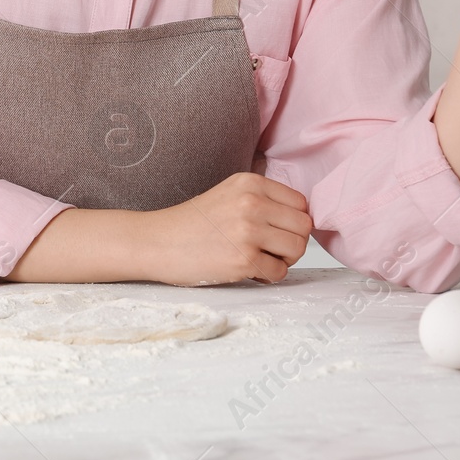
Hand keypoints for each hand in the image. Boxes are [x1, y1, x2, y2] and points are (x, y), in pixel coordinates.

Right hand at [140, 172, 312, 285]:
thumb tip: (301, 220)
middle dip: (292, 242)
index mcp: (250, 182)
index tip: (276, 231)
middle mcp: (252, 202)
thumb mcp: (228, 195)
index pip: (301, 203)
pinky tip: (248, 270)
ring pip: (297, 249)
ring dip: (284, 260)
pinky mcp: (243, 259)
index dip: (293, 222)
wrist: (156, 242)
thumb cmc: (191, 223)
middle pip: (303, 226)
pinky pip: (280, 273)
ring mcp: (248, 231)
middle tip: (270, 249)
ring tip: (260, 259)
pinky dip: (268, 277)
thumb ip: (262, 200)